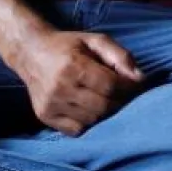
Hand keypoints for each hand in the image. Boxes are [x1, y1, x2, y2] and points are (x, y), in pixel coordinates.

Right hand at [10, 29, 143, 135]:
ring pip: (92, 121)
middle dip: (120, 103)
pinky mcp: (45, 116)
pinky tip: (89, 108)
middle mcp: (59, 88)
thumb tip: (140, 79)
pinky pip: (77, 130)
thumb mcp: (96, 40)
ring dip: (105, 113)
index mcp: (73, 66)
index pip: (111, 86)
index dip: (129, 88)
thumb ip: (120, 56)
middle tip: (123, 96)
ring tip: (106, 100)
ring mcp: (50, 105)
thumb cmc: (68, 46)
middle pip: (103, 107)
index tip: (136, 86)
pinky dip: (88, 122)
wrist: (30, 52)